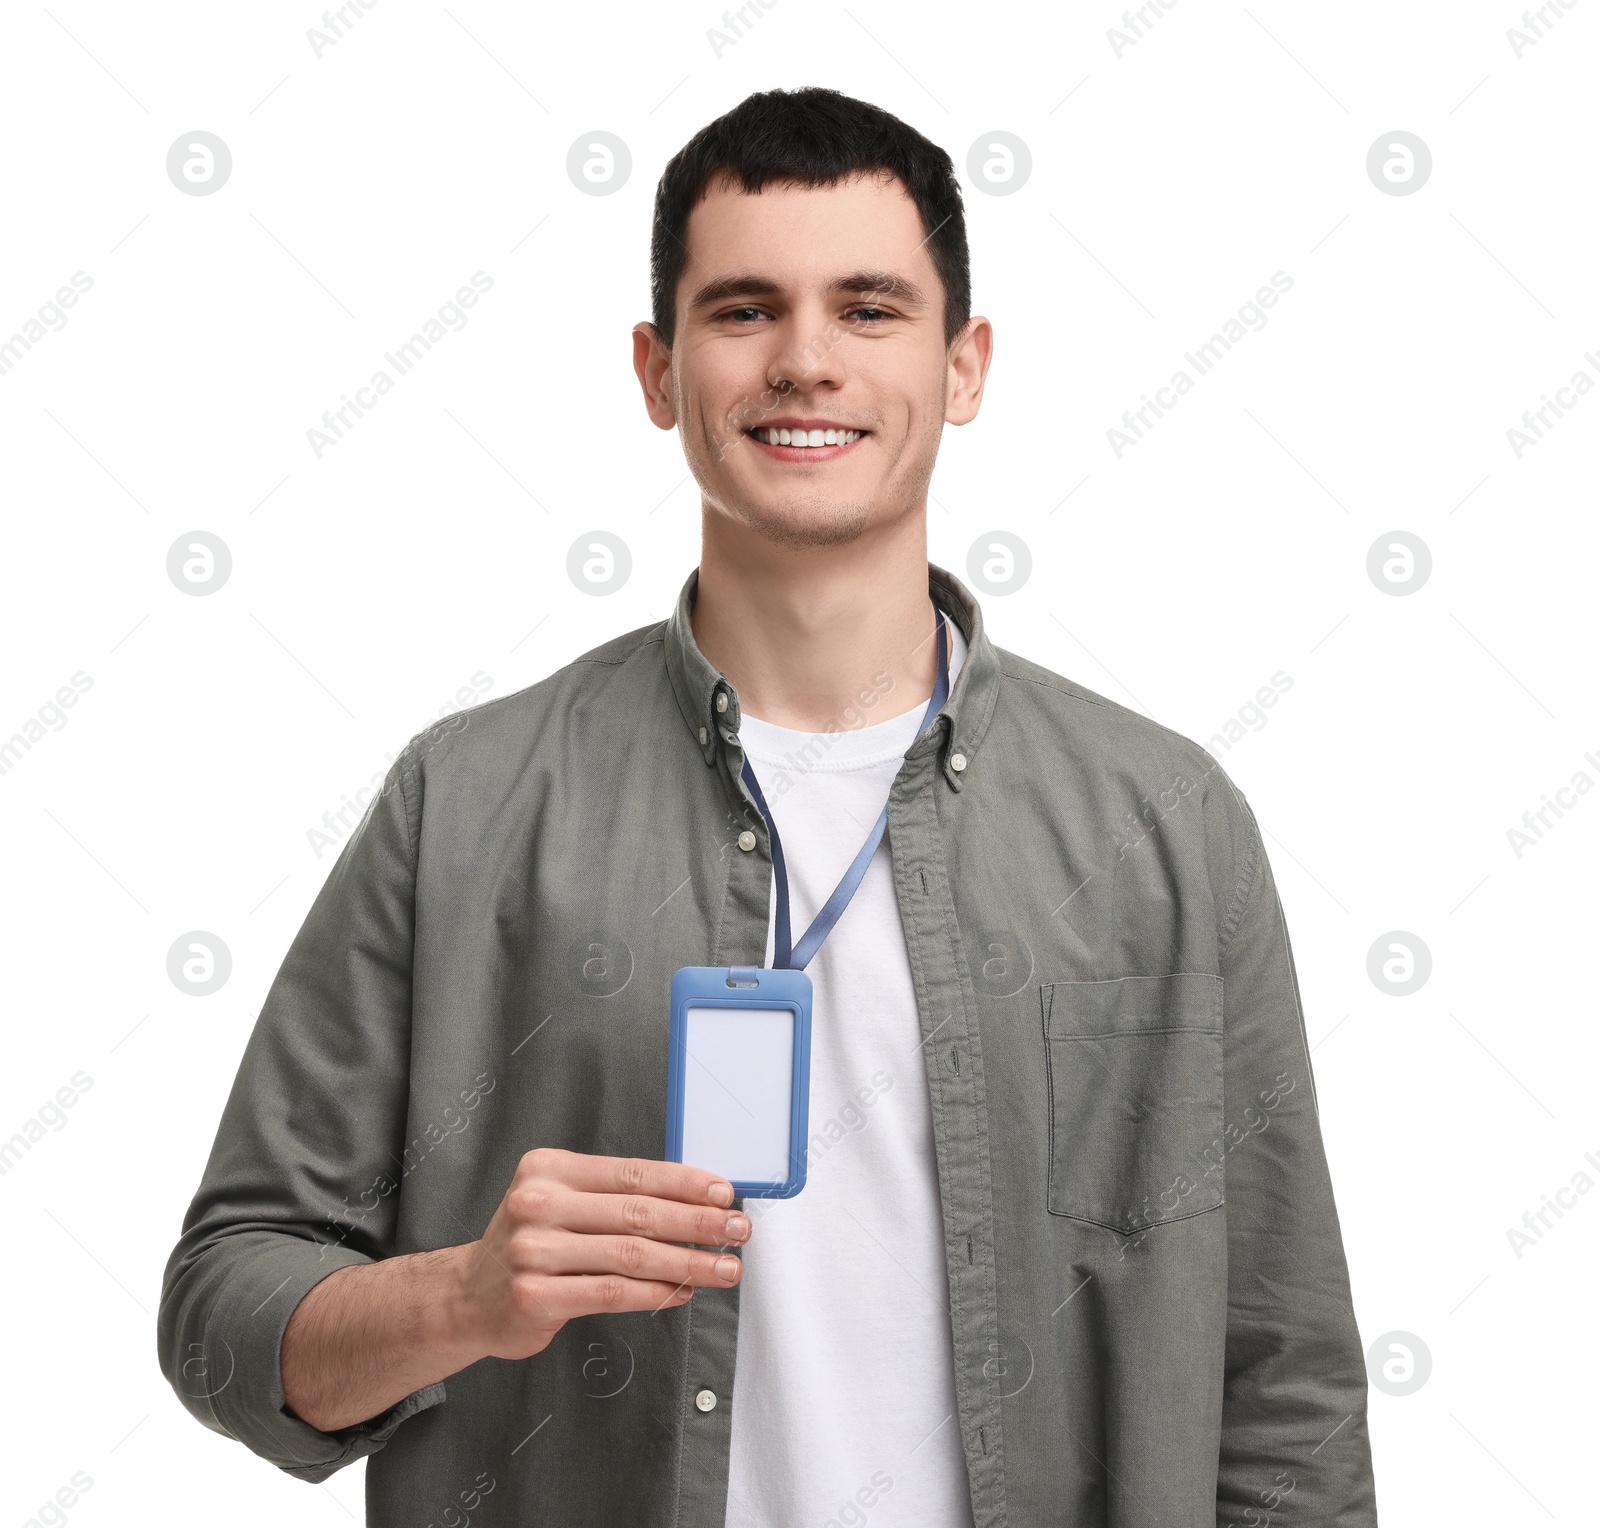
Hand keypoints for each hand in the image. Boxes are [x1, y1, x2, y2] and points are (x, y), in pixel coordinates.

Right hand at [454, 1148, 749, 1360]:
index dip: (685, 1183)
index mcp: (550, 1169)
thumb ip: (614, 1197)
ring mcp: (533, 1251)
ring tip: (724, 1267)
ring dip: (688, 1262)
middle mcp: (538, 1204)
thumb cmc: (531, 1243)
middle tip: (737, 1230)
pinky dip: (656, 1293)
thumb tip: (694, 1200)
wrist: (466, 1295)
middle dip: (697, 1222)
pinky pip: (612, 1293)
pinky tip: (683, 1291)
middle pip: (638, 1212)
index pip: (633, 1173)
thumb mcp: (561, 1200)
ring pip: (632, 1255)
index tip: (723, 1193)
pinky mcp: (535, 1295)